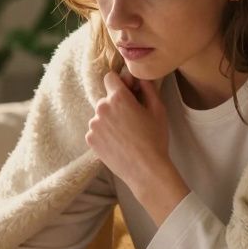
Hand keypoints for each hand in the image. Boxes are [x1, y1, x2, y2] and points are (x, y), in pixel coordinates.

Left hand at [85, 69, 169, 189]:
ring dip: (110, 120)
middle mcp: (102, 108)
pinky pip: (96, 130)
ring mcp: (93, 125)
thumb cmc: (155, 140)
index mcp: (118, 98)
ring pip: (101, 115)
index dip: (120, 84)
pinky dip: (104, 134)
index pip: (110, 77)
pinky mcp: (90, 139)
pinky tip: (118, 143)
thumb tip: (140, 78)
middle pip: (106, 99)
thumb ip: (148, 88)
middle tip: (132, 119)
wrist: (146, 170)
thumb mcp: (158, 109)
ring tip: (125, 135)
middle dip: (116, 105)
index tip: (128, 93)